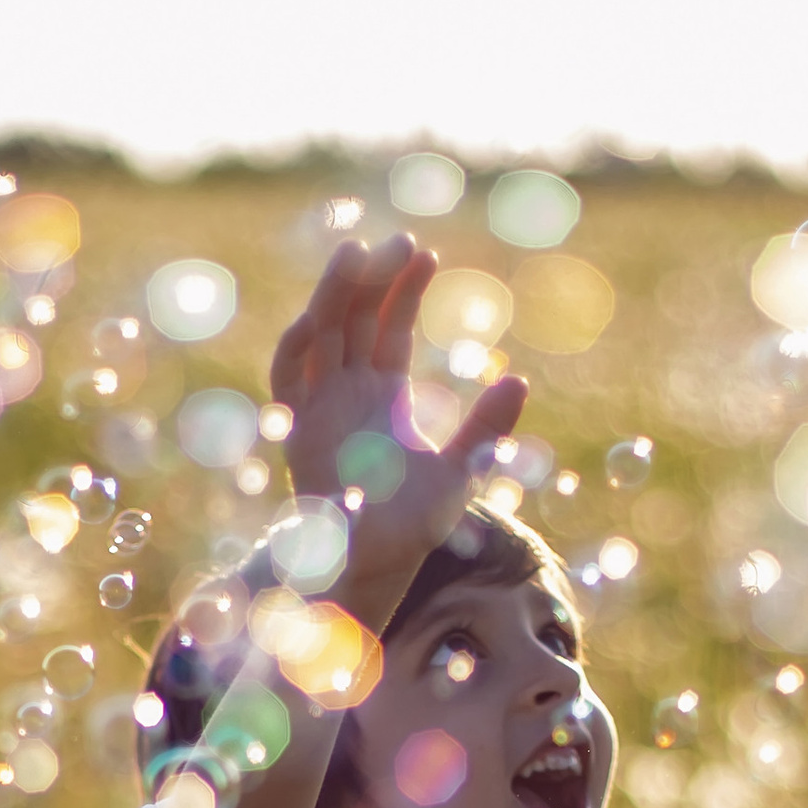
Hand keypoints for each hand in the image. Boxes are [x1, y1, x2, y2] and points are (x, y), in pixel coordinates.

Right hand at [267, 235, 527, 624]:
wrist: (373, 566)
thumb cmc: (414, 524)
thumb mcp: (460, 469)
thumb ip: (483, 427)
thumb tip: (520, 381)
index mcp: (382, 394)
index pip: (389, 327)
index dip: (404, 289)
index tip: (426, 255)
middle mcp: (347, 392)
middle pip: (353, 319)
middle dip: (372, 278)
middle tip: (399, 241)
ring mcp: (318, 407)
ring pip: (320, 335)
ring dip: (334, 295)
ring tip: (355, 255)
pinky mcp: (295, 430)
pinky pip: (288, 378)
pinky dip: (297, 347)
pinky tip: (315, 318)